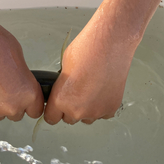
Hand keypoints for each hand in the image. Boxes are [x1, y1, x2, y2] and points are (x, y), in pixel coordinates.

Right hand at [0, 18, 43, 121]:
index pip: (36, 111)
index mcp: (29, 94)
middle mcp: (13, 106)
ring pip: (0, 114)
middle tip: (8, 87)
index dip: (32, 104)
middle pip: (17, 115)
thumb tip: (21, 83)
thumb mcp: (21, 60)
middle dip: (14, 104)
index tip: (27, 99)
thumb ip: (24, 79)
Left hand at [43, 8, 136, 124]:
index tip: (56, 106)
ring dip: (87, 108)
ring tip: (91, 88)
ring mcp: (96, 111)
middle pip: (70, 119)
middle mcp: (78, 110)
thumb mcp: (64, 66)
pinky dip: (102, 104)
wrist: (110, 45)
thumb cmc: (87, 50)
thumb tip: (65, 90)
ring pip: (87, 117)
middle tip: (76, 91)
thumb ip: (62, 85)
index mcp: (61, 99)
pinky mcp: (111, 108)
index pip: (51, 118)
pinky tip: (102, 89)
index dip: (54, 110)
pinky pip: (103, 113)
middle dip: (71, 108)